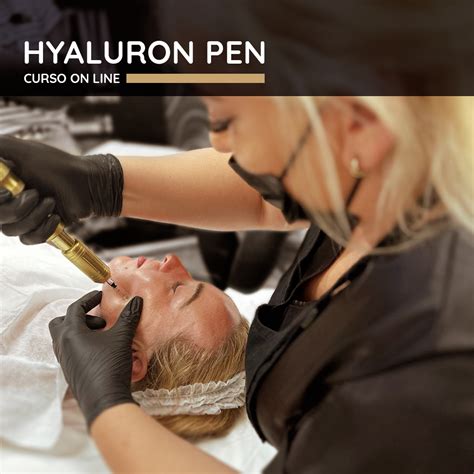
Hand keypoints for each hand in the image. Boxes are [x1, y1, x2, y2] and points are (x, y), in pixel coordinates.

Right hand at [0, 136, 122, 243]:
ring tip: (51, 202)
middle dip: (18, 209)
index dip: (0, 201)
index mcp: (1, 184)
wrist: (88, 184)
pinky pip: (29, 239)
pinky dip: (44, 229)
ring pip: (11, 230)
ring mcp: (23, 216)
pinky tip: (56, 217)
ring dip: (35, 217)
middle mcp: (8, 201)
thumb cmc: (58, 165)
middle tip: (36, 194)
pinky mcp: (39, 229)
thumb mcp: (22, 150)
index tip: (9, 192)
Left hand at [49, 291, 142, 427]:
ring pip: (65, 338)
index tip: (100, 294)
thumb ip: (128, 316)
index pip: (74, 308)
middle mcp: (62, 345)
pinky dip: (82, 344)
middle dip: (78, 316)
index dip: (88, 298)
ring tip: (103, 334)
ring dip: (81, 331)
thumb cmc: (109, 365)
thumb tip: (136, 299)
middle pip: (61, 323)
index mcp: (70, 333)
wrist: (104, 401)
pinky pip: (71, 350)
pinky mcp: (70, 371)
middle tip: (99, 319)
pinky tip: (101, 349)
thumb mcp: (122, 337)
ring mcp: (65, 360)